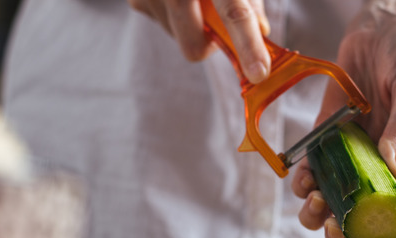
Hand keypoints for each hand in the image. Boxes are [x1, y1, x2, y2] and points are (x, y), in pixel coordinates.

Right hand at [127, 0, 270, 82]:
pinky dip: (179, 15)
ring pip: (181, 37)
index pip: (232, 11)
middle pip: (194, 45)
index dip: (247, 44)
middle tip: (220, 27)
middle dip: (210, 45)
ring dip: (195, 25)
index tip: (259, 72)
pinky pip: (166, 24)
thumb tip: (259, 32)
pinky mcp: (136, 1)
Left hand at [293, 2, 395, 237]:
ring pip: (334, 200)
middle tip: (331, 229)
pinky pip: (315, 170)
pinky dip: (304, 181)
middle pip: (364, 216)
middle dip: (345, 231)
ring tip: (312, 202)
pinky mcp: (328, 138)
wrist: (382, 26)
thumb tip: (394, 176)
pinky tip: (302, 178)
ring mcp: (354, 154)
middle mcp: (384, 165)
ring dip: (319, 211)